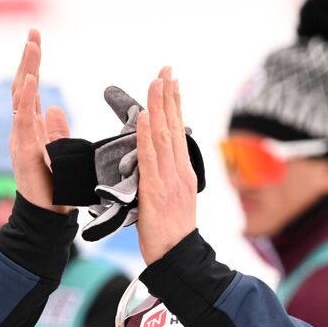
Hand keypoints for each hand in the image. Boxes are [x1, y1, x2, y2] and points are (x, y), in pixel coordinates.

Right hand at [8, 29, 72, 213]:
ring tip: (32, 45)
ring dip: (27, 69)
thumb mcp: (61, 153)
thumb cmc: (54, 189)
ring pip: (20, 97)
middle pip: (22, 86)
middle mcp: (21, 130)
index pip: (29, 89)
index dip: (32, 64)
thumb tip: (55, 108)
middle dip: (28, 59)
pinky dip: (26, 97)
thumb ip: (56, 131)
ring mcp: (20, 138)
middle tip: (34, 33)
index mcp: (30, 129)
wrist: (46, 216)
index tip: (36, 40)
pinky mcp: (24, 150)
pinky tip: (31, 78)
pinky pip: (23, 119)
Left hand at [134, 68, 197, 264]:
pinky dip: (146, 134)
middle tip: (166, 68)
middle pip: (174, 126)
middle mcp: (180, 171)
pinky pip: (149, 156)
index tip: (171, 82)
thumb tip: (150, 170)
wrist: (178, 258)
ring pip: (163, 135)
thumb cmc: (171, 236)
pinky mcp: (155, 190)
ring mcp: (169, 179)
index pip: (178, 131)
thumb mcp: (172, 203)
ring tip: (157, 80)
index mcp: (184, 173)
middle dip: (169, 95)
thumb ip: (162, 182)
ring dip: (158, 105)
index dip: (174, 105)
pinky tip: (144, 115)